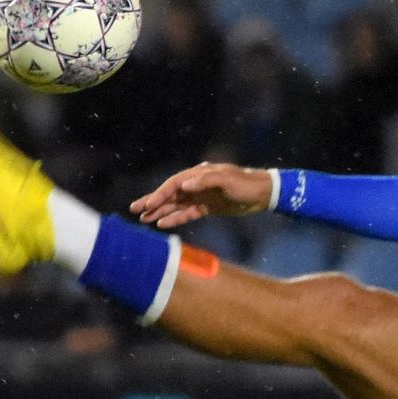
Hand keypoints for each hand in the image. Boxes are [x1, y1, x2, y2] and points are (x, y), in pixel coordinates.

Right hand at [130, 163, 272, 228]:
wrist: (263, 194)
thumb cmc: (246, 184)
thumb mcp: (227, 180)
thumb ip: (206, 181)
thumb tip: (185, 184)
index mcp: (198, 175)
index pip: (173, 184)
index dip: (160, 194)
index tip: (148, 204)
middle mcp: (196, 185)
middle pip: (170, 194)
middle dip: (152, 202)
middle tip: (134, 209)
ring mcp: (201, 197)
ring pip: (176, 205)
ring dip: (160, 212)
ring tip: (143, 219)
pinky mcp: (207, 208)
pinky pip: (187, 213)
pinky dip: (175, 218)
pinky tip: (163, 224)